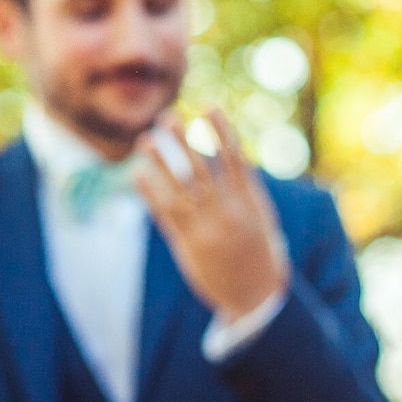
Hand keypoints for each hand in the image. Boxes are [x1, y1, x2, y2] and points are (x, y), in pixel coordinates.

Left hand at [134, 109, 289, 321]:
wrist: (256, 296)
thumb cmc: (261, 252)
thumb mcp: (264, 218)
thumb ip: (248, 191)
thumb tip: (238, 162)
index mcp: (251, 201)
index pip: (233, 156)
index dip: (220, 129)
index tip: (207, 105)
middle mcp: (228, 211)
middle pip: (200, 168)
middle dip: (183, 141)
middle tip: (166, 115)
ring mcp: (207, 228)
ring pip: (178, 189)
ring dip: (160, 163)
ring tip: (144, 141)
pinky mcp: (189, 244)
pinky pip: (165, 214)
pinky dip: (150, 193)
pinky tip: (137, 175)